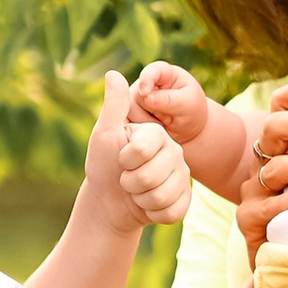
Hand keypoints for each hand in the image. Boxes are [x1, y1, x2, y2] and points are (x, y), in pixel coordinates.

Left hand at [84, 71, 190, 231]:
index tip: (120, 158)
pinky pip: (172, 212)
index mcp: (157, 134)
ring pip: (162, 196)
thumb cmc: (103, 165)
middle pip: (153, 175)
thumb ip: (114, 105)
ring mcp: (182, 178)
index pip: (144, 148)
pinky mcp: (184, 201)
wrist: (109, 201)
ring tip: (136, 193)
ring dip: (140, 200)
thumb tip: (113, 72)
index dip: (125, 159)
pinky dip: (153, 214)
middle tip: (126, 179)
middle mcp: (175, 153)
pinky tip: (147, 206)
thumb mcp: (104, 134)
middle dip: (130, 183)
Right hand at [129, 60, 214, 150]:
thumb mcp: (187, 105)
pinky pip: (127, 123)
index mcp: (163, 73)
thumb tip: (146, 97)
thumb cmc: (190, 112)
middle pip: (138, 96)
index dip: (146, 80)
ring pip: (130, 111)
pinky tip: (152, 131)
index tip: (145, 92)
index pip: (152, 71)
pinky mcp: (129, 114)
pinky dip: (140, 131)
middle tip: (170, 119)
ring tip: (164, 124)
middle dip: (154, 111)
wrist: (185, 131)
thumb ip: (168, 100)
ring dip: (148, 123)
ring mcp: (134, 98)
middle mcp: (144, 83)